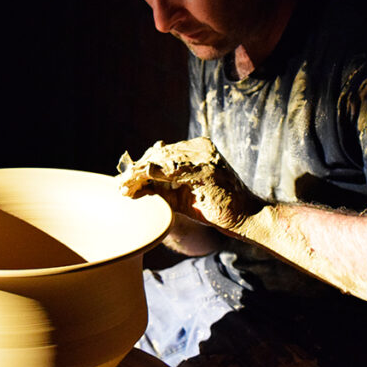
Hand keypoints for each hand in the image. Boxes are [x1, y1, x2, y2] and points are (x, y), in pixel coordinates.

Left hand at [115, 137, 263, 233]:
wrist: (247, 217)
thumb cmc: (216, 208)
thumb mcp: (183, 196)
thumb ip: (162, 188)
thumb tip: (135, 186)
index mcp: (198, 150)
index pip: (162, 153)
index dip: (141, 166)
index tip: (123, 180)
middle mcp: (201, 149)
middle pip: (159, 154)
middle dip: (137, 170)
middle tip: (119, 185)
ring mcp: (204, 158)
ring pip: (162, 159)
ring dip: (139, 174)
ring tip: (124, 188)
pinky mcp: (206, 171)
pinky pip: (171, 170)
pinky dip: (151, 177)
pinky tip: (138, 186)